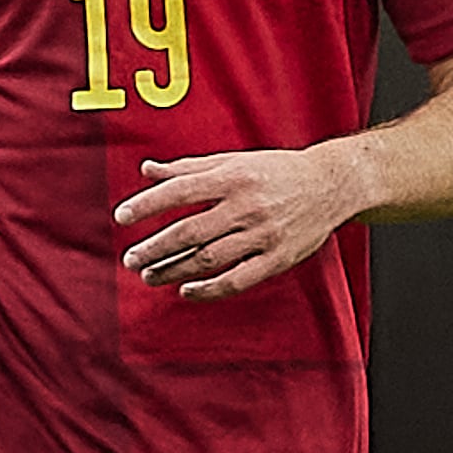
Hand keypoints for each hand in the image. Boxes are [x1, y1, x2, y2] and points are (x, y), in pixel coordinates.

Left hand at [114, 147, 362, 301]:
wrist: (331, 184)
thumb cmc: (277, 171)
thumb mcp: (233, 161)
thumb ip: (188, 167)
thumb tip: (147, 170)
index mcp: (232, 177)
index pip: (180, 191)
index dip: (147, 205)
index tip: (122, 218)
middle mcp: (246, 206)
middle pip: (190, 231)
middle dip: (155, 247)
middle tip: (130, 258)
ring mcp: (262, 235)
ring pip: (209, 258)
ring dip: (174, 270)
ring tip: (150, 276)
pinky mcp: (278, 258)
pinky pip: (238, 279)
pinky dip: (210, 289)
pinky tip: (187, 291)